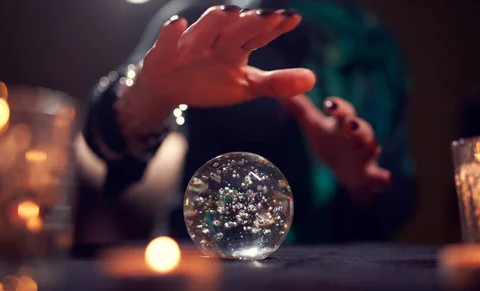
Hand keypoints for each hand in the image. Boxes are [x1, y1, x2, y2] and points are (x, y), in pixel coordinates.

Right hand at [120, 6, 315, 135]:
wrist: (170, 89)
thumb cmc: (210, 83)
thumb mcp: (247, 87)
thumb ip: (278, 83)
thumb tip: (314, 79)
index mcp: (238, 46)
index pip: (260, 34)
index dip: (276, 27)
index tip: (294, 19)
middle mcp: (217, 40)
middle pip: (237, 29)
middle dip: (252, 22)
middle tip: (270, 16)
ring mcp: (191, 45)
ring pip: (205, 29)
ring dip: (217, 20)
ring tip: (231, 12)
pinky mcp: (165, 52)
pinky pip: (168, 40)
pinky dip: (172, 32)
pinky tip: (177, 23)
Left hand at [281, 95, 390, 204]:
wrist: (345, 168)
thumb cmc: (329, 141)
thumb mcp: (313, 125)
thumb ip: (299, 108)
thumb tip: (281, 90)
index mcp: (343, 123)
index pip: (343, 111)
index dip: (338, 107)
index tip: (328, 103)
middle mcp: (358, 137)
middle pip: (362, 128)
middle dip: (358, 126)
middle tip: (351, 124)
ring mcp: (365, 156)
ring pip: (371, 149)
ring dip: (369, 147)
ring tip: (371, 147)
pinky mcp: (370, 175)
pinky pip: (379, 176)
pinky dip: (382, 177)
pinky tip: (386, 178)